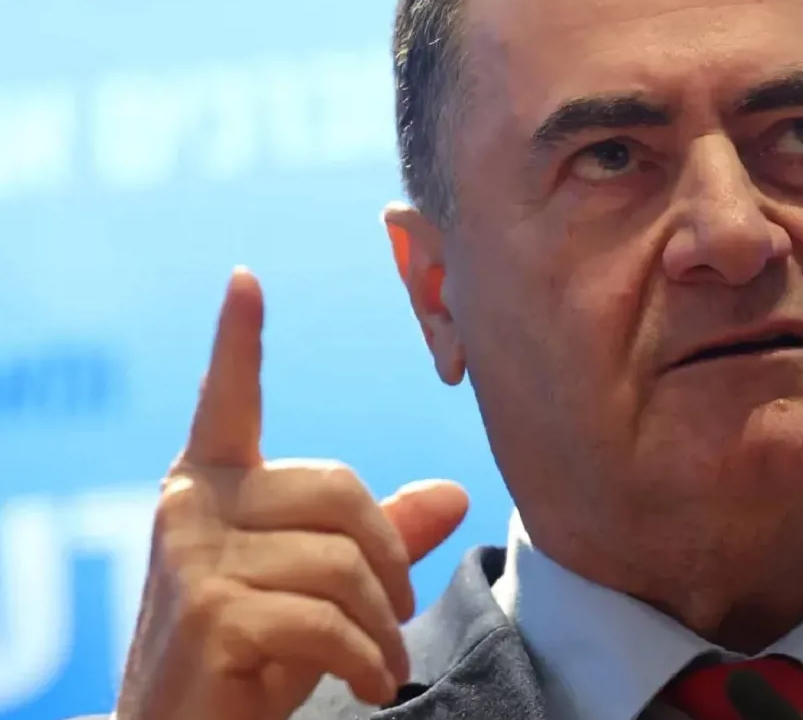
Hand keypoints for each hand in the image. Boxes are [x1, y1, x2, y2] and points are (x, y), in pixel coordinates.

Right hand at [113, 269, 468, 719]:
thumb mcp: (317, 588)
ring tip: (382, 664)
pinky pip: (329, 621)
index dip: (237, 343)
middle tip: (399, 614)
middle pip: (339, 490)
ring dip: (382, 626)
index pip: (226, 404)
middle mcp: (190, 508)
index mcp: (210, 486)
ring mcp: (193, 561)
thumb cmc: (248, 656)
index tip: (245, 280)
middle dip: (389, 557)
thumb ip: (378, 538)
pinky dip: (366, 661)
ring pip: (343, 563)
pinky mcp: (209, 616)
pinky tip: (369, 685)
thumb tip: (455, 493)